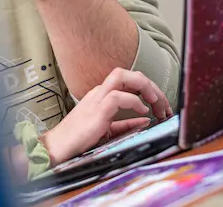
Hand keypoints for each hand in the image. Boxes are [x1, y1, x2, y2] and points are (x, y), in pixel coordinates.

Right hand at [40, 68, 172, 165]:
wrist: (58, 148)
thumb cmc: (79, 140)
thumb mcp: (108, 130)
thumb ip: (126, 124)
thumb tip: (146, 119)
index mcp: (102, 95)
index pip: (129, 82)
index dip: (150, 90)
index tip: (162, 107)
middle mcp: (100, 92)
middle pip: (128, 74)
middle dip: (151, 85)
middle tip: (163, 104)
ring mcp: (97, 99)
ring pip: (121, 76)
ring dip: (144, 86)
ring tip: (156, 102)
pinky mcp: (96, 110)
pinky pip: (118, 96)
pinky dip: (134, 101)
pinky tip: (143, 111)